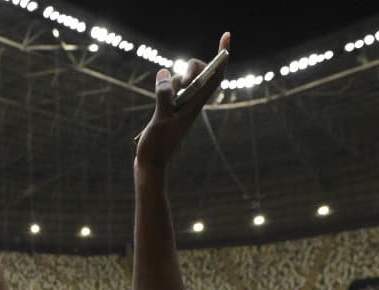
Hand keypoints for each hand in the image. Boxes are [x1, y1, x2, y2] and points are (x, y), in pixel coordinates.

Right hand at [134, 32, 230, 168]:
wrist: (151, 164)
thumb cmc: (156, 146)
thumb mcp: (159, 121)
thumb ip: (164, 97)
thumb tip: (165, 73)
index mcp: (195, 106)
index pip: (215, 76)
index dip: (222, 56)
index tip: (226, 36)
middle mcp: (193, 103)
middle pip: (202, 73)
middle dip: (192, 67)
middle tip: (181, 82)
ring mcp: (183, 105)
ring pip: (185, 80)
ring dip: (175, 79)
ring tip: (166, 98)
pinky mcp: (173, 108)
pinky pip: (174, 88)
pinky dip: (168, 85)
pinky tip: (160, 95)